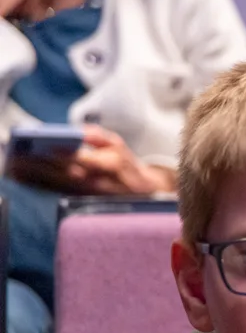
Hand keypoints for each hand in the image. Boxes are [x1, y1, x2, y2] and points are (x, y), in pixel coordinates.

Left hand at [8, 125, 166, 194]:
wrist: (142, 191)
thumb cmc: (125, 163)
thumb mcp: (117, 143)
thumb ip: (96, 135)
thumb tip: (75, 131)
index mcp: (110, 165)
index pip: (83, 159)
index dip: (63, 154)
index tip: (43, 146)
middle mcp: (99, 182)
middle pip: (65, 174)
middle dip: (41, 166)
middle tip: (18, 158)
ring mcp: (90, 194)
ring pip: (59, 186)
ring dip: (35, 178)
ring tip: (14, 169)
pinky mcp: (82, 201)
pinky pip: (58, 193)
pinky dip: (40, 186)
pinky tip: (24, 180)